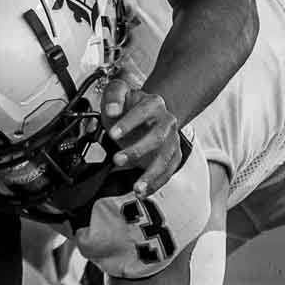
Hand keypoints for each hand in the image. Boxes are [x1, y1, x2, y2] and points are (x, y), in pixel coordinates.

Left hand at [101, 75, 180, 196]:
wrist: (144, 114)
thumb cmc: (128, 105)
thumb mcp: (116, 92)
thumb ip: (113, 97)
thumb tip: (112, 109)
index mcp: (153, 103)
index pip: (143, 112)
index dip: (128, 123)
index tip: (113, 133)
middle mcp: (166, 121)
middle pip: (157, 138)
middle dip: (137, 150)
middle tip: (117, 159)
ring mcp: (172, 140)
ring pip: (165, 158)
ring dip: (151, 174)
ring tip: (136, 187)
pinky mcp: (172, 156)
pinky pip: (167, 172)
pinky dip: (155, 183)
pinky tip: (143, 191)